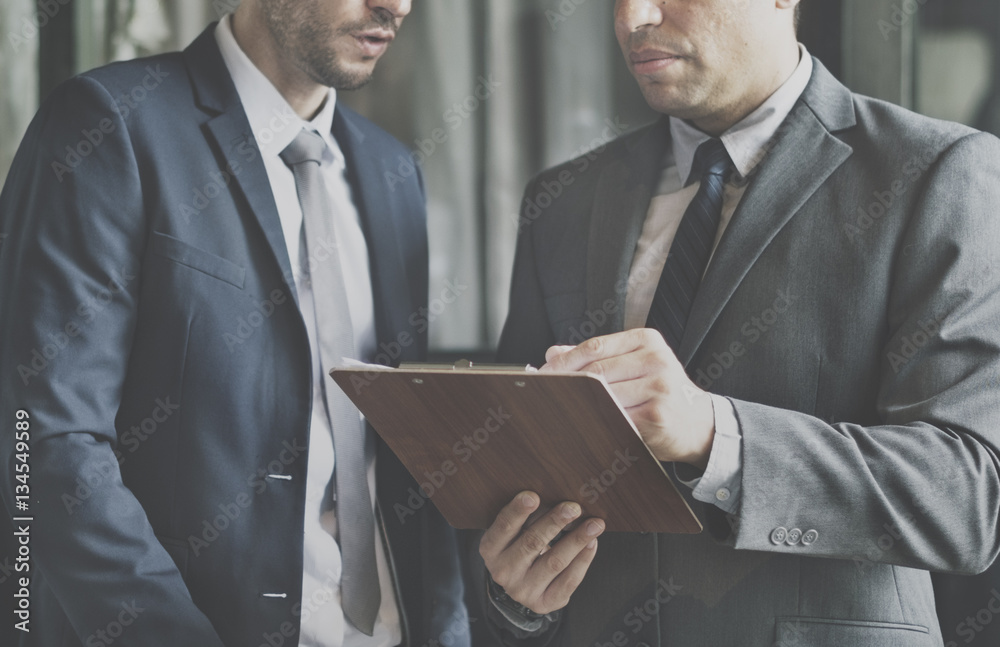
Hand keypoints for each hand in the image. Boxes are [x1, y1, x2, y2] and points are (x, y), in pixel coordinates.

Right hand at [480, 492, 604, 614]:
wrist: (520, 585)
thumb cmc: (520, 546)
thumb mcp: (515, 532)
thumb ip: (528, 517)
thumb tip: (557, 494)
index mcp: (491, 548)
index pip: (503, 527)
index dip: (517, 511)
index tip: (534, 496)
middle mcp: (503, 571)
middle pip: (531, 543)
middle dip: (554, 523)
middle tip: (573, 507)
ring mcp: (523, 590)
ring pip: (554, 562)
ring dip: (576, 541)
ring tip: (594, 524)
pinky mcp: (543, 603)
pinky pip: (568, 581)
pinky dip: (583, 560)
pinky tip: (592, 543)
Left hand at [540, 329, 714, 468]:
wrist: (699, 423)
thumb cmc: (662, 391)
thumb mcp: (636, 363)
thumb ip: (597, 356)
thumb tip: (552, 352)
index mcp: (648, 340)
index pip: (596, 347)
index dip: (565, 360)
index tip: (544, 371)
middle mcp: (656, 360)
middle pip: (596, 370)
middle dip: (566, 382)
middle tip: (545, 391)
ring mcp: (658, 389)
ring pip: (603, 395)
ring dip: (579, 402)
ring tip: (561, 406)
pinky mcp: (655, 417)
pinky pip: (614, 418)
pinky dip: (596, 420)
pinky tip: (584, 422)